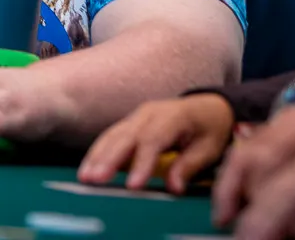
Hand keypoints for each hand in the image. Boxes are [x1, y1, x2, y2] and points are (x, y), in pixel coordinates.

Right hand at [78, 94, 233, 192]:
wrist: (208, 107)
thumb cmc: (210, 129)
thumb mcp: (209, 148)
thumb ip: (189, 166)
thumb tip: (174, 188)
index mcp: (173, 116)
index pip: (153, 140)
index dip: (141, 163)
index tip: (132, 186)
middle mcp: (150, 113)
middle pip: (126, 135)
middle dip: (108, 159)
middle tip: (94, 179)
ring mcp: (137, 116)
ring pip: (113, 134)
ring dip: (97, 156)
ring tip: (84, 176)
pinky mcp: (130, 123)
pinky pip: (111, 136)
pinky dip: (98, 152)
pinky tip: (88, 168)